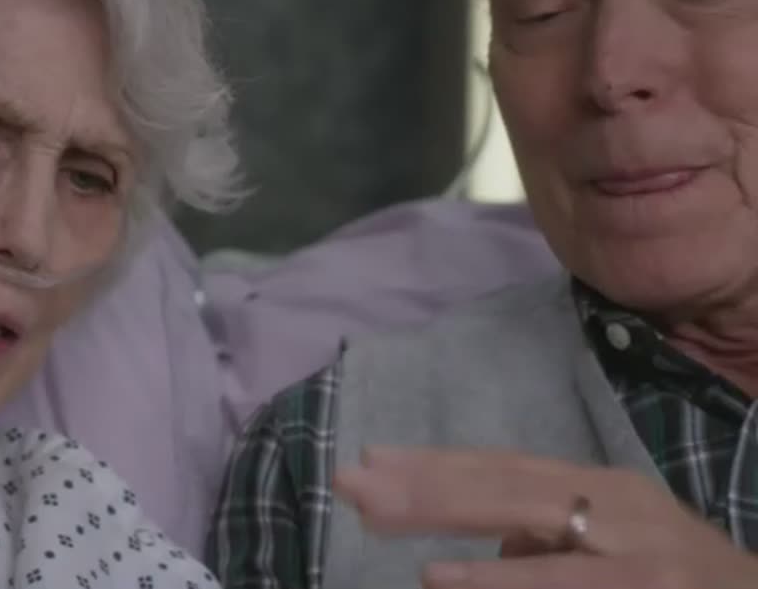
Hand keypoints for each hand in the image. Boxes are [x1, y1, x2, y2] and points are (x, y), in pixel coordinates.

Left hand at [332, 446, 757, 588]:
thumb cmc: (685, 580)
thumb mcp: (616, 549)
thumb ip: (549, 540)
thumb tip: (487, 543)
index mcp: (600, 488)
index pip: (503, 468)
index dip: (436, 463)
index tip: (369, 460)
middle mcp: (612, 502)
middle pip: (501, 481)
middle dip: (420, 481)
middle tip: (350, 482)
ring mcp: (631, 544)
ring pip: (524, 514)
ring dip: (446, 513)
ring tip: (379, 514)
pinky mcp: (648, 584)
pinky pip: (562, 582)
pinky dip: (500, 578)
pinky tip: (442, 576)